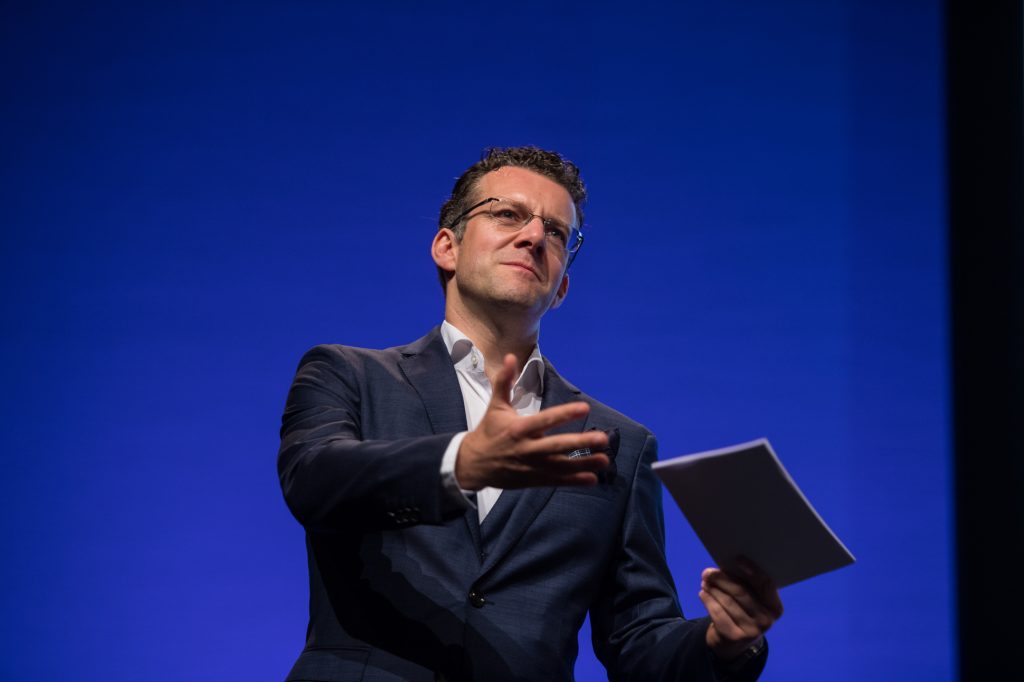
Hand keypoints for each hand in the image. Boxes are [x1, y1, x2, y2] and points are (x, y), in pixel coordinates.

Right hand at [455, 354, 609, 489]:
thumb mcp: (495, 406)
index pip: (545, 420)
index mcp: (519, 428)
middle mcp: (527, 448)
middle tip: (602, 439)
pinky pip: (557, 480)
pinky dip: (574, 480)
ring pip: (561, 466)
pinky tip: (593, 478)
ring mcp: (532, 466)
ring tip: (605, 460)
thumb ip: (505, 381)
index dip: (564, 414)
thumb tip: (511, 357)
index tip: (585, 407)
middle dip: (580, 443)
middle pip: (556, 446)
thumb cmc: (489, 431)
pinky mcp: (534, 479)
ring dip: (584, 463)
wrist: (474, 465)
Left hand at [699, 558, 783, 660]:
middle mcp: (766, 620)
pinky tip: (702, 593)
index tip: (737, 558)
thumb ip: (747, 585)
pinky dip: (708, 600)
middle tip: (708, 572)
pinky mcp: (734, 637)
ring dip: (713, 588)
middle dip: (722, 579)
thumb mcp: (752, 601)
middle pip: (741, 592)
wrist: (733, 642)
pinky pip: (717, 612)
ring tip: (705, 581)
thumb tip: (727, 564)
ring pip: (727, 601)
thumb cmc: (743, 611)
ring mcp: (751, 631)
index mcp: (775, 607)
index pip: (766, 585)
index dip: (752, 570)